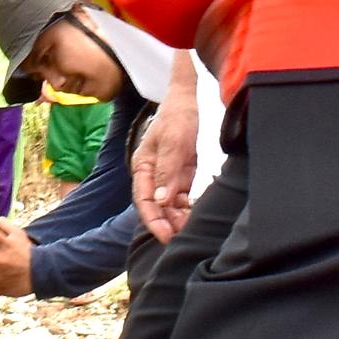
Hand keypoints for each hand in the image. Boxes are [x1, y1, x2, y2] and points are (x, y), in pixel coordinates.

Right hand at [137, 68, 200, 240]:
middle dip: (166, 223)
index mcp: (142, 167)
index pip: (144, 200)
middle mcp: (152, 174)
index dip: (153, 220)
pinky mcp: (182, 174)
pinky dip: (187, 208)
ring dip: (178, 218)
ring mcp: (167, 175)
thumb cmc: (177, 116)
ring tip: (191, 229)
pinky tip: (196, 215)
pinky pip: (182, 197)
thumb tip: (162, 200)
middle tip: (181, 238)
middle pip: (156, 206)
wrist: (188, 99)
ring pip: (170, 205)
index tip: (165, 236)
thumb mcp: (173, 141)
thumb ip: (167, 170)